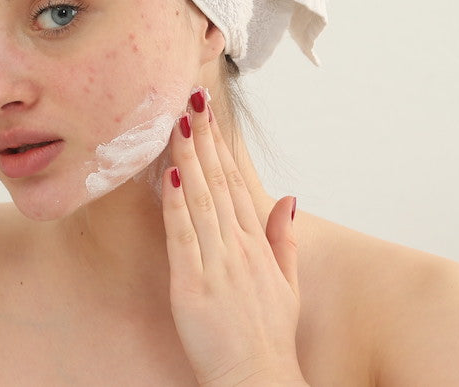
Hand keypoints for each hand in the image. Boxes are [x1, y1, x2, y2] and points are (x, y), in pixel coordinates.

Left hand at [161, 89, 305, 385]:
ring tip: (180, 122)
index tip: (211, 115)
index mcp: (256, 243)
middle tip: (194, 98)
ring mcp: (217, 263)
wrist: (257, 378)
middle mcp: (238, 246)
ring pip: (200, 201)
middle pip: (219, 182)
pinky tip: (169, 176)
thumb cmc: (268, 334)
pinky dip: (175, 205)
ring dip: (189, 159)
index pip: (236, 182)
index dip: (221, 146)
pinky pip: (183, 237)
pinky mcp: (193, 285)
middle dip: (206, 138)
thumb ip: (284, 238)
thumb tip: (289, 199)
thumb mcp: (286, 283)